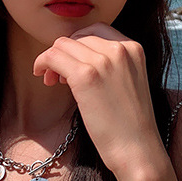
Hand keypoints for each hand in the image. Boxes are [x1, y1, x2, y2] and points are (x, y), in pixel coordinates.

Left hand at [32, 23, 166, 180]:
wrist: (138, 150)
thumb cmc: (130, 124)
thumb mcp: (128, 82)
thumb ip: (111, 64)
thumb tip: (77, 55)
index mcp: (134, 48)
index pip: (96, 30)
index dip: (78, 44)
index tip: (72, 62)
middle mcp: (120, 48)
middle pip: (77, 37)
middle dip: (64, 53)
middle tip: (57, 76)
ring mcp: (103, 61)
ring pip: (62, 44)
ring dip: (51, 59)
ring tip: (52, 80)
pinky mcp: (86, 76)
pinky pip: (53, 56)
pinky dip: (43, 63)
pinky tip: (45, 79)